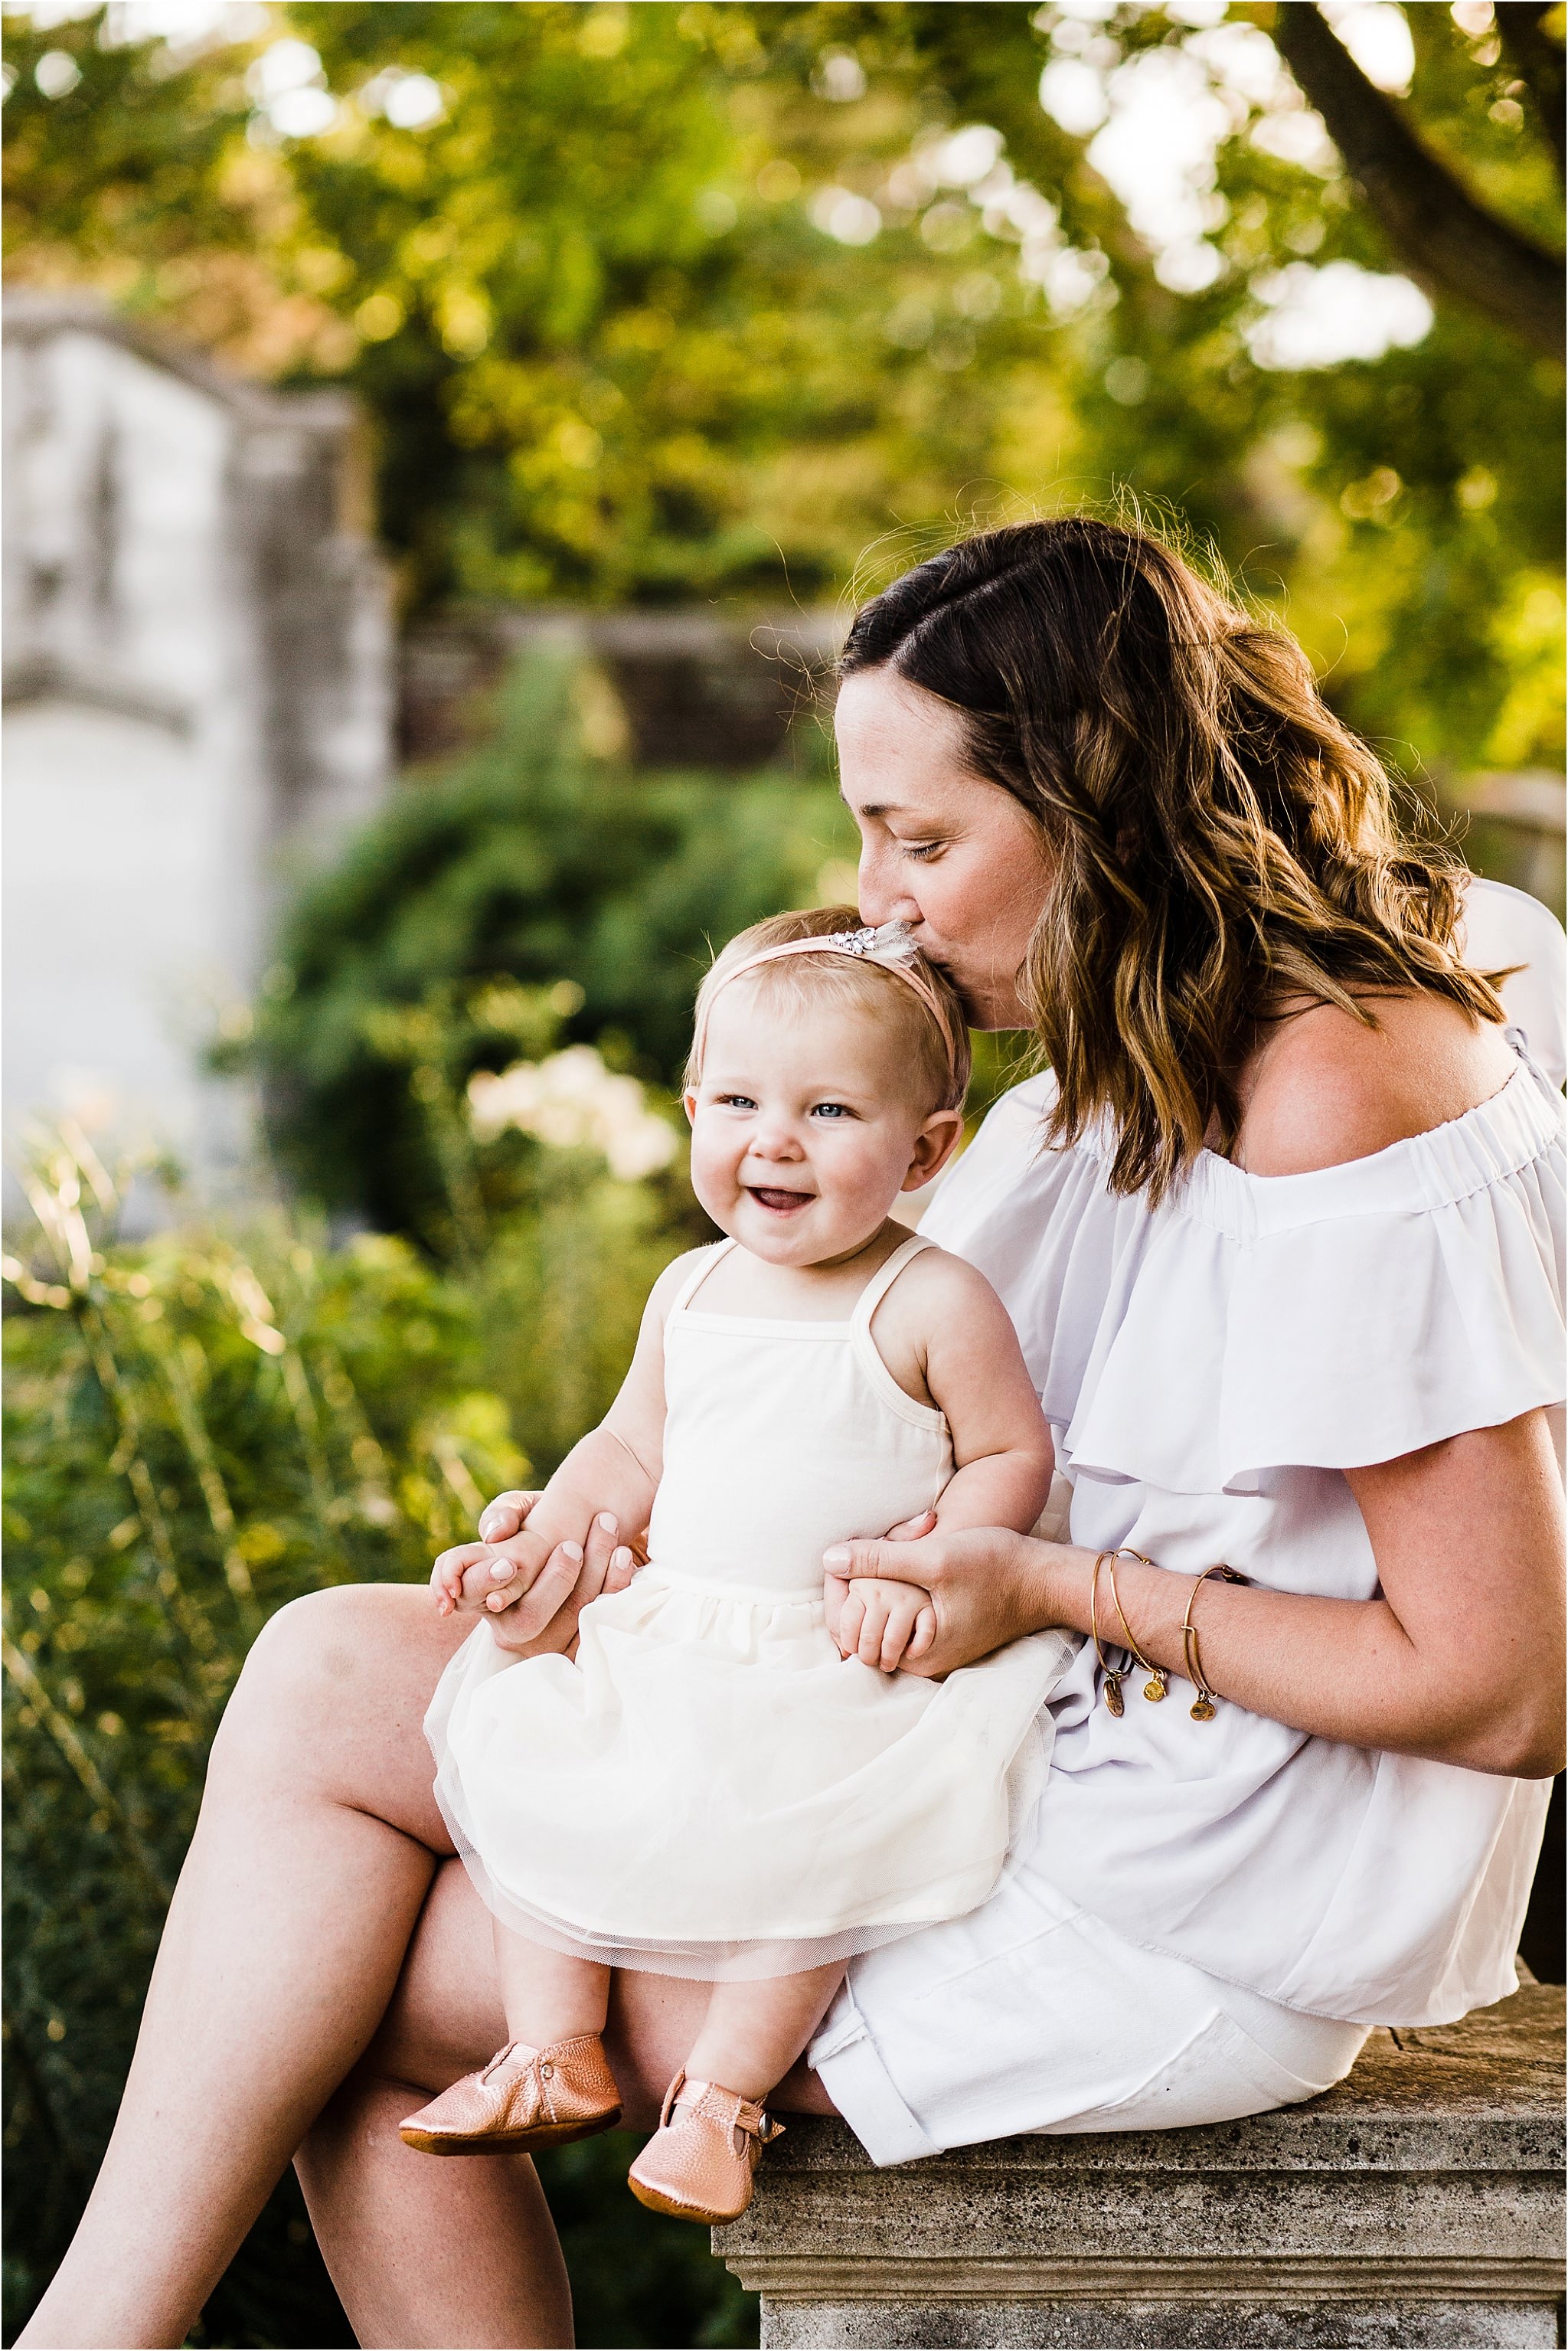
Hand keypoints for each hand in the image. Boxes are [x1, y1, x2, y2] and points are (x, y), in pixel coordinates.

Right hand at [432, 1494, 640, 1656]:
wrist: (592, 1542)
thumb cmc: (548, 1523)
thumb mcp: (526, 1510)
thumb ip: (506, 1511)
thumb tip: (495, 1532)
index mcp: (485, 1592)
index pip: (467, 1593)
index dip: (483, 1583)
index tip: (508, 1564)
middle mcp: (509, 1626)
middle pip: (527, 1619)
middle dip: (555, 1581)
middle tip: (572, 1546)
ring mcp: (546, 1642)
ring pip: (570, 1619)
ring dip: (594, 1572)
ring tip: (606, 1529)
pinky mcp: (581, 1647)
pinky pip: (602, 1622)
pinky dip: (616, 1585)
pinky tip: (625, 1555)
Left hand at [823, 1525, 1064, 1678]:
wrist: (1044, 1577)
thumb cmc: (995, 1566)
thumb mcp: (933, 1557)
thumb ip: (879, 1559)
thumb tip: (828, 1559)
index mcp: (916, 1654)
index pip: (853, 1636)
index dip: (839, 1599)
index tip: (840, 1564)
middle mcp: (923, 1663)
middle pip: (866, 1633)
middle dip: (856, 1595)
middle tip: (855, 1557)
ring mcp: (935, 1652)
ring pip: (884, 1625)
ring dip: (876, 1594)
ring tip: (878, 1559)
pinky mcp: (944, 1636)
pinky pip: (904, 1622)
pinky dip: (896, 1598)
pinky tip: (901, 1569)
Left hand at [836, 1577, 935, 1672]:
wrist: (913, 1560)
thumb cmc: (871, 1582)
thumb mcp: (846, 1584)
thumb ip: (835, 1604)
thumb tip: (841, 1645)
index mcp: (862, 1582)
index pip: (848, 1625)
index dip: (849, 1644)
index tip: (852, 1649)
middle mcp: (886, 1588)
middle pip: (869, 1636)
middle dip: (867, 1656)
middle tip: (869, 1660)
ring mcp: (910, 1597)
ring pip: (893, 1640)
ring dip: (888, 1658)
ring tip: (887, 1663)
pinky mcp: (930, 1605)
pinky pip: (924, 1634)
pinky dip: (917, 1648)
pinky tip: (910, 1652)